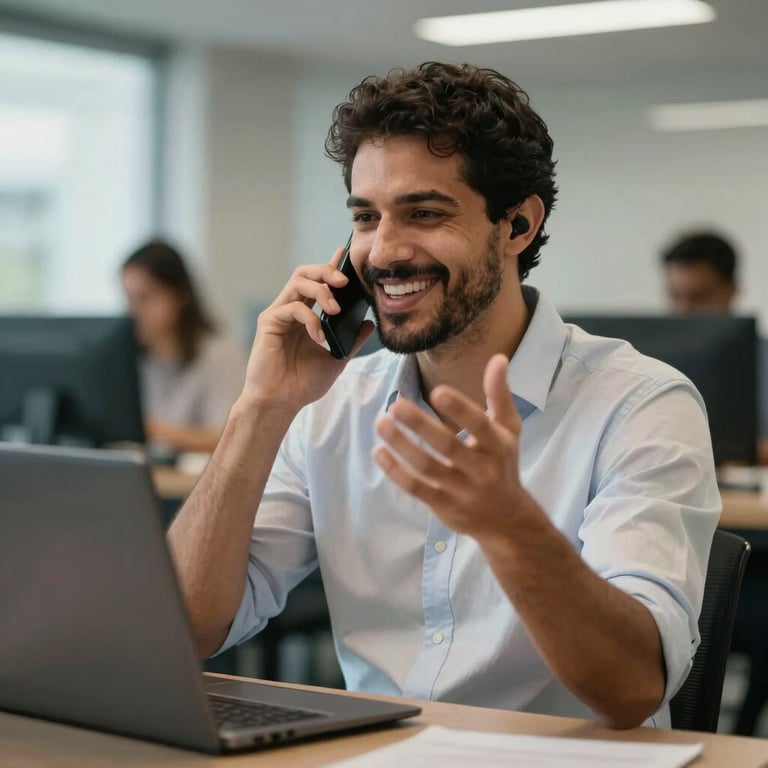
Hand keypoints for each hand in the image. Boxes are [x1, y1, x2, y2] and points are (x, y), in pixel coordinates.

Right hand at [241, 247, 373, 412]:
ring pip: (298, 283)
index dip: (331, 266)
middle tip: (345, 282)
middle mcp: (290, 310)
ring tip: (336, 308)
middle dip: (327, 271)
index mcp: (305, 316)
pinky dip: (311, 319)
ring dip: (321, 290)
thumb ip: (352, 342)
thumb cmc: (302, 384)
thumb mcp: (336, 360)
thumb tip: (369, 323)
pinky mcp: (268, 322)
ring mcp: (278, 314)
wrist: (281, 403)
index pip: (318, 283)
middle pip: (306, 274)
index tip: (345, 252)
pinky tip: (320, 337)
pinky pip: (292, 308)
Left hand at [374, 354, 527, 540]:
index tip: (437, 392)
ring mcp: (461, 490)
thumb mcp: (508, 430)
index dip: (459, 410)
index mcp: (497, 445)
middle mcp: (481, 469)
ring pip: (427, 468)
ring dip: (401, 446)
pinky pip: (416, 488)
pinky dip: (396, 471)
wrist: (506, 519)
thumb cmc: (502, 464)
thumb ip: (499, 395)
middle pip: (448, 446)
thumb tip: (498, 358)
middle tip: (396, 405)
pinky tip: (379, 452)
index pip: (479, 426)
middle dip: (420, 425)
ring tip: (381, 423)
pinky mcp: (443, 506)